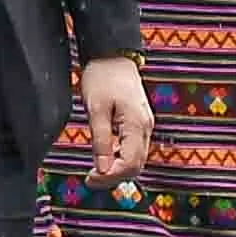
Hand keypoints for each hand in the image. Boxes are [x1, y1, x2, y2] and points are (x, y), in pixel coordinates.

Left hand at [79, 52, 153, 183]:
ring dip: (118, 169)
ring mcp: (145, 125)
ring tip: (94, 172)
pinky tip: (104, 158)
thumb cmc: (102, 78)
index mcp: (137, 125)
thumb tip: (103, 169)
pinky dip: (121, 158)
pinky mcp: (139, 122)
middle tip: (90, 180)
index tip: (89, 180)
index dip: (110, 177)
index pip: (130, 164)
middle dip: (114, 177)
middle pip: (136, 165)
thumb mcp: (95, 109)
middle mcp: (146, 128)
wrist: (113, 56)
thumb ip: (100, 140)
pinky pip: (133, 148)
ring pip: (136, 158)